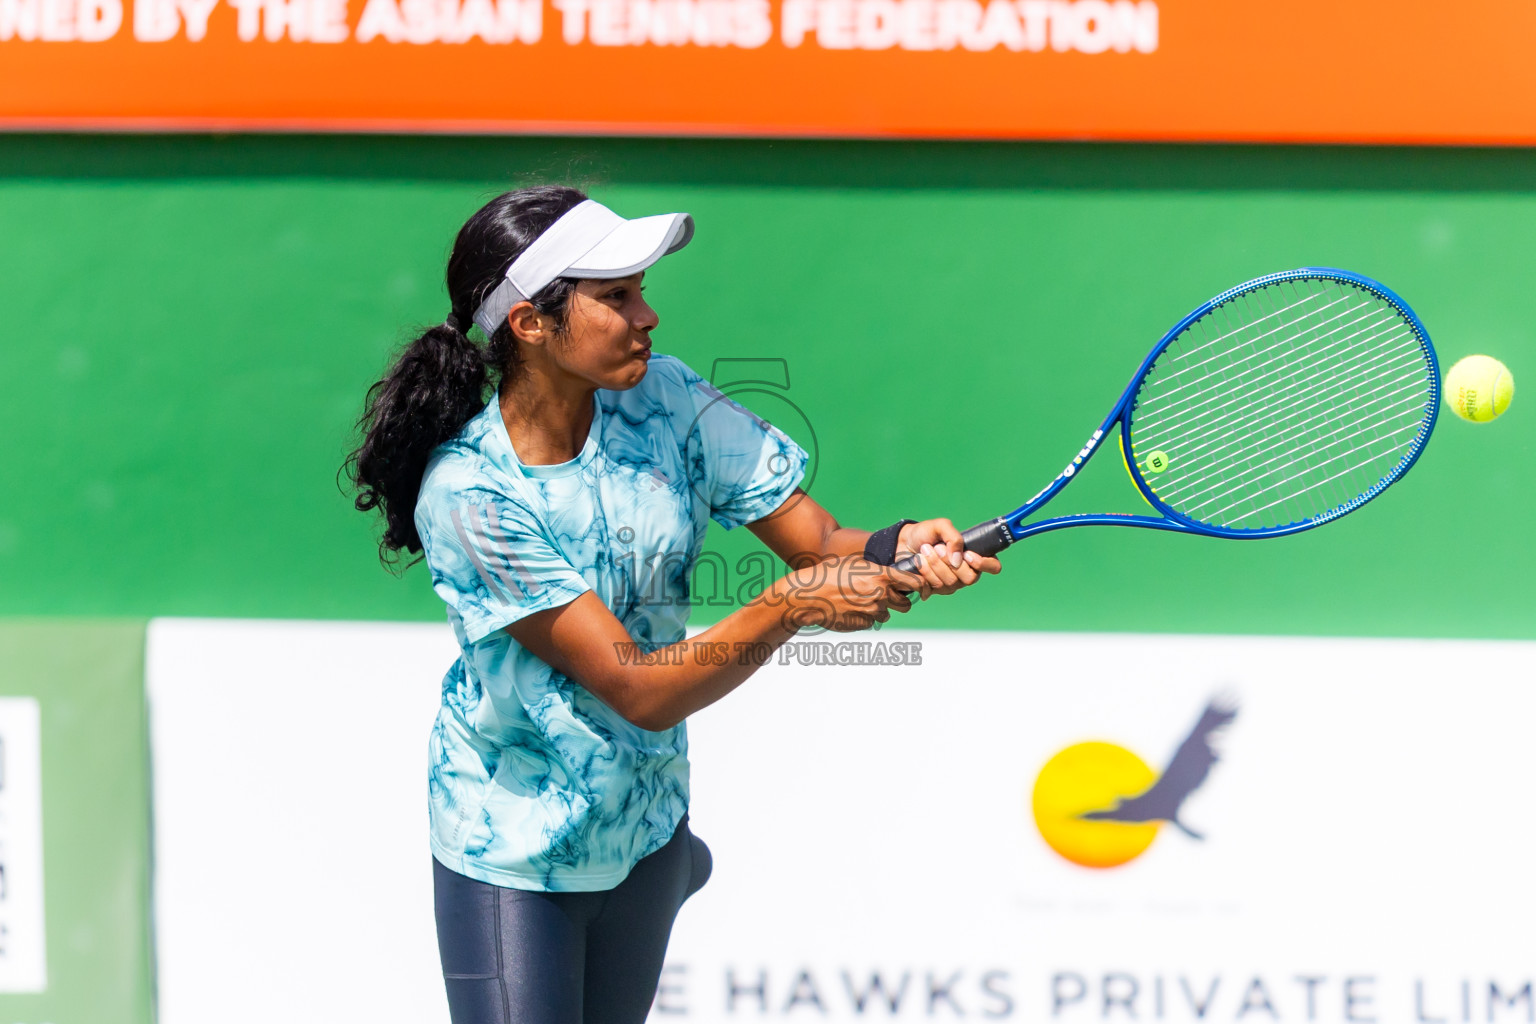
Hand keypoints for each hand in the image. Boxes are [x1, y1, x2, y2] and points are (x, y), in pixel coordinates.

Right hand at [772, 555, 924, 632]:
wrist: (808, 596)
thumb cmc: (828, 574)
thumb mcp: (854, 563)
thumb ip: (875, 568)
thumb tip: (890, 572)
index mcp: (881, 575)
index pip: (915, 582)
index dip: (920, 585)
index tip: (919, 588)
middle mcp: (880, 594)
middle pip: (905, 603)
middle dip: (898, 600)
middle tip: (885, 594)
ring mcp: (872, 611)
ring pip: (887, 613)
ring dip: (879, 608)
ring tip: (859, 600)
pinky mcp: (863, 624)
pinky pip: (872, 621)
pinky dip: (865, 617)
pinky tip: (850, 608)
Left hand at [896, 518, 1003, 597]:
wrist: (903, 543)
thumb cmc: (926, 534)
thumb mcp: (940, 526)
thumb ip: (953, 537)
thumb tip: (958, 559)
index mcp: (974, 556)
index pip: (993, 567)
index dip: (984, 564)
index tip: (967, 554)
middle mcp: (966, 572)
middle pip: (970, 578)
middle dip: (950, 561)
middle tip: (938, 547)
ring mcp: (952, 583)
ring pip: (950, 582)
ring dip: (935, 563)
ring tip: (925, 550)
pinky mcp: (936, 590)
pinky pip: (935, 586)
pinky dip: (925, 570)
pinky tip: (919, 561)